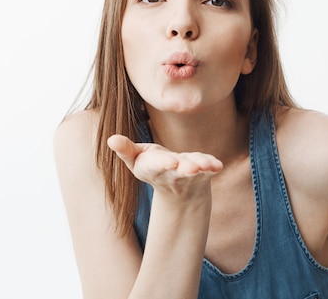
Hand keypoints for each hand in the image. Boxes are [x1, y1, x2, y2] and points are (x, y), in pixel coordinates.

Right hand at [107, 135, 222, 197]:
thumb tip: (111, 139)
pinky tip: (217, 165)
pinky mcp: (204, 171)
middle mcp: (172, 173)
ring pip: (195, 170)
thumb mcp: (136, 158)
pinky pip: (209, 169)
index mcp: (153, 168)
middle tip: (190, 168)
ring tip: (204, 166)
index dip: (163, 164)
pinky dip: (212, 166)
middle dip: (184, 169)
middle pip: (178, 171)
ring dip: (200, 167)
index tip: (170, 161)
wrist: (176, 188)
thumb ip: (125, 149)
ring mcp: (189, 174)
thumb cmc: (152, 166)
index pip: (157, 166)